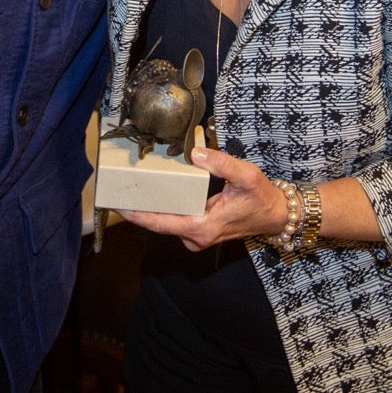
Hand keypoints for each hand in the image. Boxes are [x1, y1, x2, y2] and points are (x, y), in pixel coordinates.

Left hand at [117, 147, 288, 252]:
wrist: (275, 216)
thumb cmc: (261, 197)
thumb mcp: (246, 175)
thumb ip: (221, 163)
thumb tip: (195, 154)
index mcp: (203, 227)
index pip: (160, 223)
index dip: (136, 215)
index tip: (117, 205)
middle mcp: (196, 237)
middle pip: (157, 224)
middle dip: (137, 209)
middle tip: (116, 192)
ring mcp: (197, 238)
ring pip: (165, 223)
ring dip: (149, 209)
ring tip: (130, 190)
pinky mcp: (199, 233)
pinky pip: (174, 221)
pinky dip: (162, 210)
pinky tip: (152, 195)